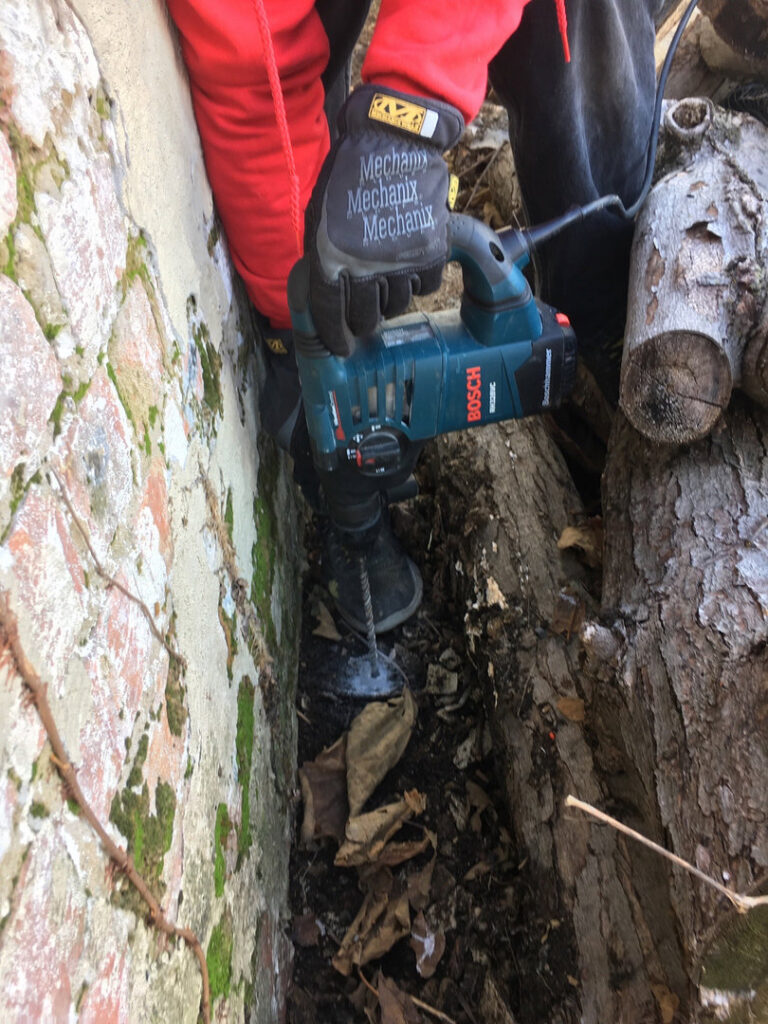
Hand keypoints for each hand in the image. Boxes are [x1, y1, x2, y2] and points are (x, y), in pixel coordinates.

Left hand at [304, 84, 462, 354]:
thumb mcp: (320, 213)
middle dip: (362, 322)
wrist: (394, 139)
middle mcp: (365, 265)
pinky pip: (426, 286)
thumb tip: (325, 294)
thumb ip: (321, 256)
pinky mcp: (430, 251)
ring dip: (390, 301)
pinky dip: (418, 282)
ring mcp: (400, 260)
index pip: (328, 312)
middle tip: (364, 320)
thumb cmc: (350, 173)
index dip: (333, 336)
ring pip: (397, 304)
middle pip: (365, 316)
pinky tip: (409, 267)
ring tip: (386, 285)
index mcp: (330, 256)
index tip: (340, 348)